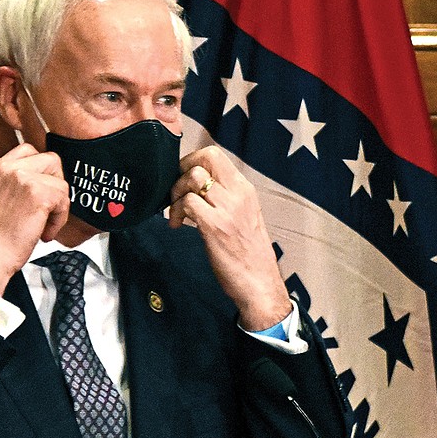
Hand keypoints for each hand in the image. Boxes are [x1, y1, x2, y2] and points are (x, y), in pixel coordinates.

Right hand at [0, 143, 69, 295]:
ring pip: (60, 181)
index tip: (43, 190)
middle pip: (51, 159)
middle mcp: (7, 168)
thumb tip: (42, 182)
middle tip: (47, 207)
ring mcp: (22, 178)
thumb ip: (14, 185)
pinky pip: (63, 199)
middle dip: (55, 184)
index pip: (28, 150)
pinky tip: (44, 233)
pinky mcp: (37, 193)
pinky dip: (59, 220)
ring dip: (58, 206)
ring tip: (43, 225)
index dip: (42, 171)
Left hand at [168, 146, 290, 330]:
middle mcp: (238, 194)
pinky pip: (188, 203)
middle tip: (177, 191)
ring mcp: (227, 209)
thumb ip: (224, 198)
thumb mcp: (243, 216)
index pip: (215, 154)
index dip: (192, 161)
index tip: (183, 178)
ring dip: (176, 193)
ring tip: (176, 212)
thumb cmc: (248, 254)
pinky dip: (176, 212)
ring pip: (193, 178)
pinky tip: (177, 225)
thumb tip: (196, 187)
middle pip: (204, 158)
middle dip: (181, 170)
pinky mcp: (215, 226)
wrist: (260, 283)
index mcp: (245, 190)